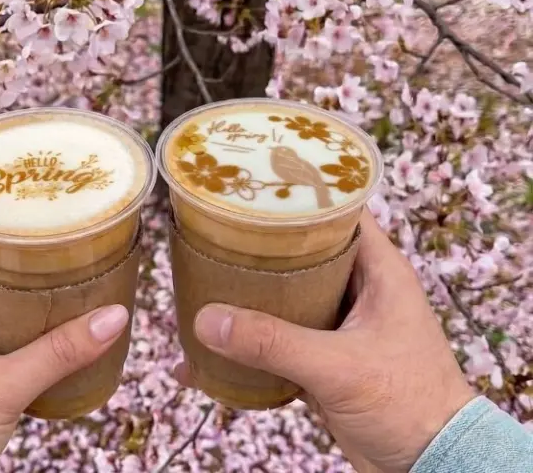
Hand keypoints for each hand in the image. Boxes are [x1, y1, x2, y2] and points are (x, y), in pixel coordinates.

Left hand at [0, 226, 129, 472]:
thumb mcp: (4, 386)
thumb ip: (60, 353)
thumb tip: (115, 316)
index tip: (22, 188)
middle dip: (13, 239)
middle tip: (56, 218)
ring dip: (22, 278)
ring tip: (65, 257)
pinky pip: (1, 326)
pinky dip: (26, 313)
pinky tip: (57, 313)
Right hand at [174, 210, 475, 472]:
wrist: (428, 464)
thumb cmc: (408, 404)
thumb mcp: (339, 366)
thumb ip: (274, 343)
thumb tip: (209, 320)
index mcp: (379, 272)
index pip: (339, 214)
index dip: (300, 198)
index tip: (255, 191)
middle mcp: (359, 291)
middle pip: (303, 255)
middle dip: (262, 250)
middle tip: (218, 236)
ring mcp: (340, 327)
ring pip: (289, 299)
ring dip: (253, 299)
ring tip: (208, 285)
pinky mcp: (324, 360)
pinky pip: (282, 340)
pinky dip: (253, 342)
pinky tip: (218, 346)